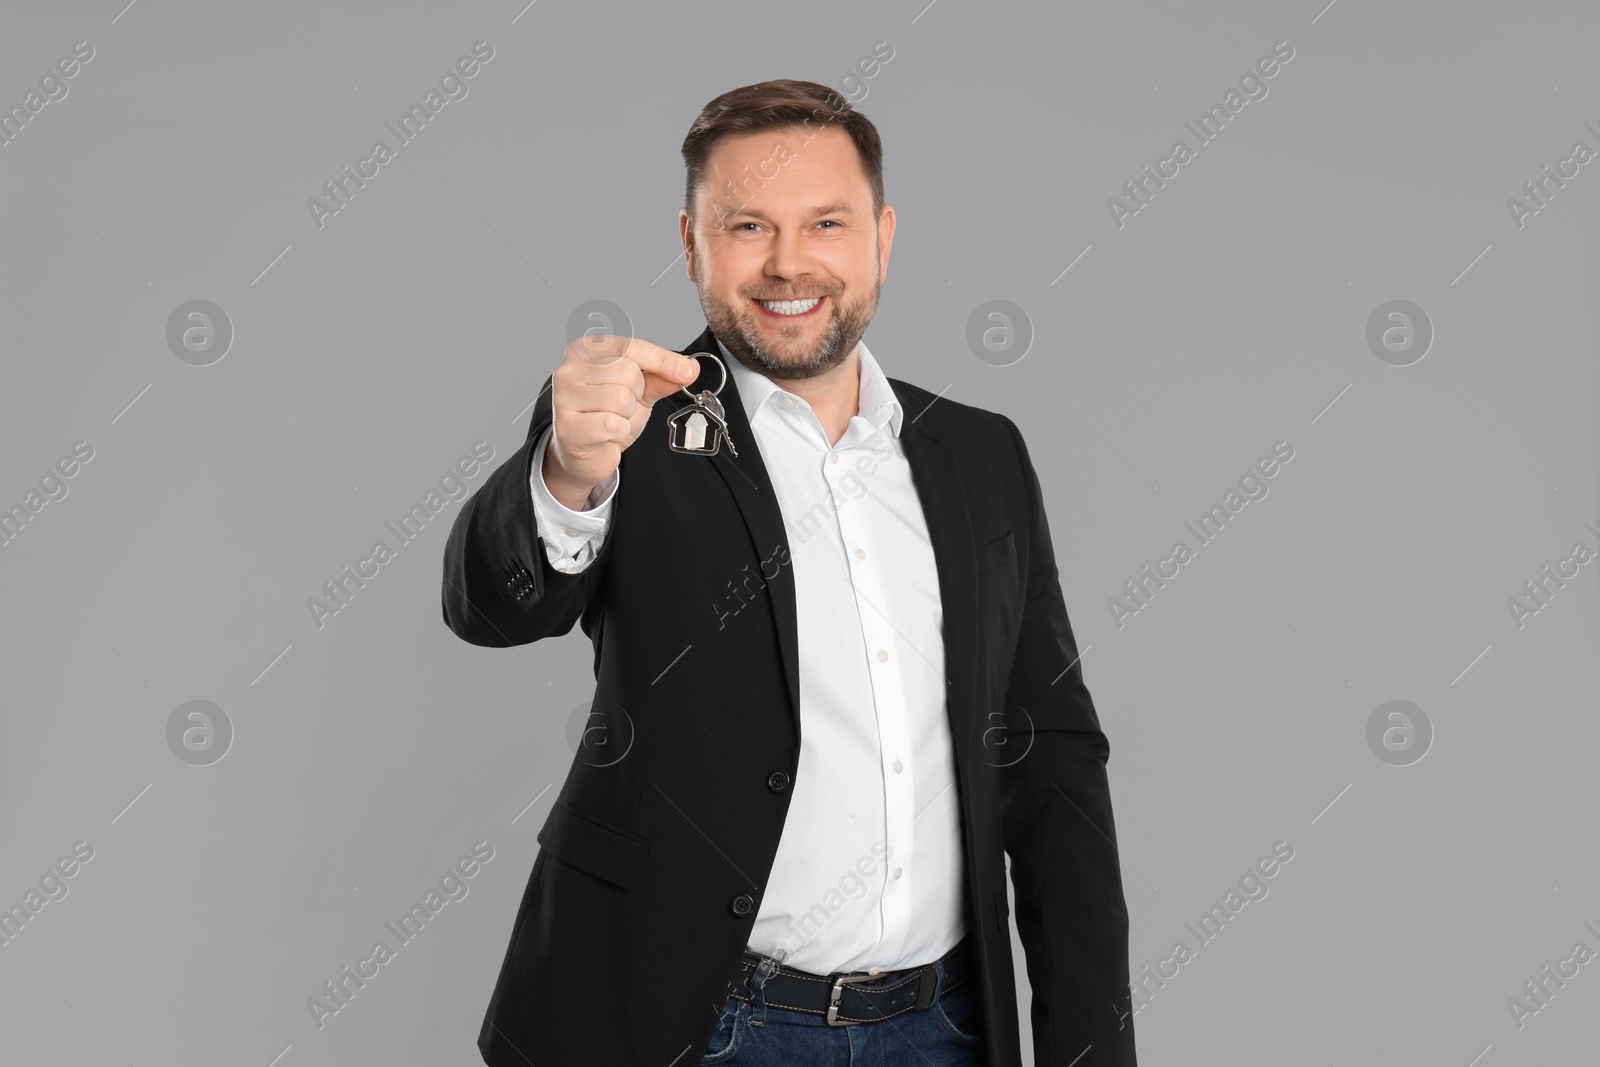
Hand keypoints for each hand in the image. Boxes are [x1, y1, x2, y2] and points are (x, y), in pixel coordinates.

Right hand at [542, 334, 700, 508]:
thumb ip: (660, 376)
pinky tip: (607, 435)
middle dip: (636, 393)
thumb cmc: (607, 415)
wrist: (586, 453)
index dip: (662, 360)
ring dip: (626, 415)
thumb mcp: (638, 391)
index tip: (687, 371)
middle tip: (623, 406)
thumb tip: (689, 368)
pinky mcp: (567, 426)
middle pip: (627, 372)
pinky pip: (611, 424)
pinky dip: (619, 433)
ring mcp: (563, 397)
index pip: (630, 346)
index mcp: (585, 350)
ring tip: (612, 419)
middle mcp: (569, 368)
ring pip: (620, 399)